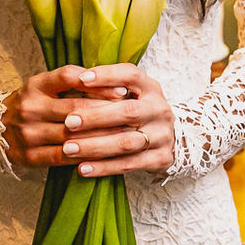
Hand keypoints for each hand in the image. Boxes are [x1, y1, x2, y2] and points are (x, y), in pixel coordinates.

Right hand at [2, 65, 128, 168]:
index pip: (68, 77)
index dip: (97, 83)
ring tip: (126, 137)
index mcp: (36, 85)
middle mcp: (30, 107)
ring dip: (102, 138)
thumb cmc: (32, 103)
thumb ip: (72, 82)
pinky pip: (64, 158)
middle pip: (76, 109)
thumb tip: (113, 82)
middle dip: (108, 113)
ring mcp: (28, 133)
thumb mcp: (44, 86)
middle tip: (134, 116)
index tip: (123, 89)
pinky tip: (105, 156)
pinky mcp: (30, 156)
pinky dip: (86, 157)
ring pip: (73, 136)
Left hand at [55, 63, 175, 177]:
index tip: (81, 79)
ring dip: (95, 146)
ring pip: (126, 142)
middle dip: (95, 117)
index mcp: (150, 88)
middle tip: (69, 122)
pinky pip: (129, 164)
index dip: (107, 75)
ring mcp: (162, 135)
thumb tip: (74, 83)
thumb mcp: (133, 94)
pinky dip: (104, 167)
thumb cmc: (140, 111)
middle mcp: (159, 109)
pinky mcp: (161, 158)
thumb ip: (109, 89)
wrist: (176, 138)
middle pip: (128, 111)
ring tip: (69, 148)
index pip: (131, 75)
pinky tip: (83, 168)